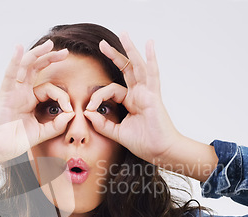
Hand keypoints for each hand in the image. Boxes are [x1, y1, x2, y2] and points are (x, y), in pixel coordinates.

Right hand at [0, 40, 74, 164]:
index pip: (50, 89)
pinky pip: (10, 73)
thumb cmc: (14, 141)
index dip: (63, 97)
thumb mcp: (42, 132)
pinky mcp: (5, 93)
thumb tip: (72, 113)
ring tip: (50, 45)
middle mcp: (22, 92)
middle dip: (50, 58)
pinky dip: (14, 60)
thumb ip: (57, 125)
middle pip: (37, 69)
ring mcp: (14, 91)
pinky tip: (18, 48)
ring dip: (38, 54)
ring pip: (26, 66)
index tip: (70, 110)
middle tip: (65, 52)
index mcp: (30, 100)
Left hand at [84, 34, 216, 180]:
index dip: (98, 96)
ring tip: (123, 34)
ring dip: (130, 50)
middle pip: (126, 69)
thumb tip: (87, 112)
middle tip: (102, 44)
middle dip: (114, 55)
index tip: (89, 108)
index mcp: (131, 102)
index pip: (111, 90)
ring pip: (137, 66)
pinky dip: (151, 58)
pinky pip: (152, 74)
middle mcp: (139, 94)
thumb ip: (102, 124)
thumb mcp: (117, 134)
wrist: (160, 152)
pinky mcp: (154, 95)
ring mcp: (147, 93)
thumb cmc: (145, 143)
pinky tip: (149, 44)